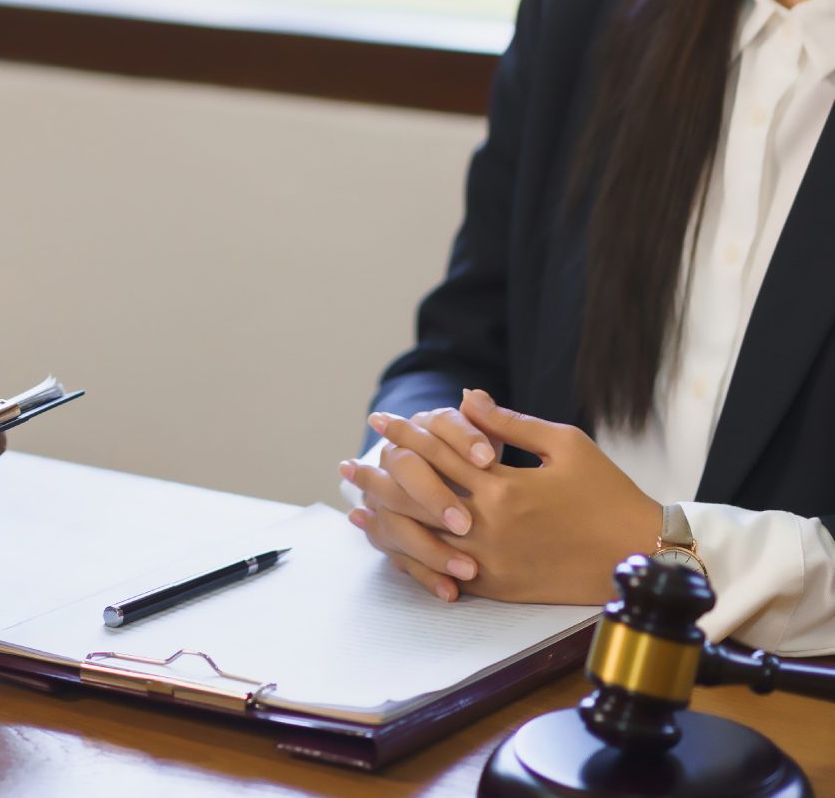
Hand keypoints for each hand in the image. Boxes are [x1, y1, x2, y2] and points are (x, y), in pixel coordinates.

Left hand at [346, 390, 660, 604]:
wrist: (638, 554)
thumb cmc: (605, 492)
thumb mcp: (565, 445)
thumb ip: (509, 424)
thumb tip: (465, 399)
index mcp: (504, 484)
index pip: (439, 452)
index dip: (406, 433)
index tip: (380, 419)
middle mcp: (489, 524)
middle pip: (416, 495)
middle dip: (379, 476)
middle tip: (349, 464)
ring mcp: (489, 560)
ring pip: (420, 538)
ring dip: (385, 520)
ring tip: (355, 506)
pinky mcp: (495, 588)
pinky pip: (441, 571)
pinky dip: (412, 558)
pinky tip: (390, 547)